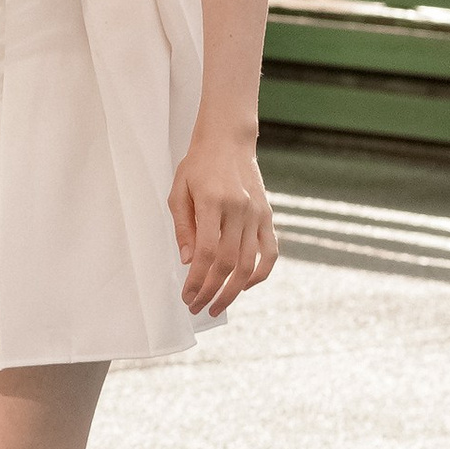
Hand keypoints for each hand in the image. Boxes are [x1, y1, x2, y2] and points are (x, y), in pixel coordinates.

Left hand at [168, 132, 275, 320]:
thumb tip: (188, 262)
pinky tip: (245, 285)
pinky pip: (270, 251)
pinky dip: (260, 273)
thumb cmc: (199, 165)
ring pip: (249, 262)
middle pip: (228, 262)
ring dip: (233, 289)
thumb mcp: (179, 192)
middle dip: (212, 291)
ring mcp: (257, 214)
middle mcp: (239, 210)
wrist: (228, 142)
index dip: (197, 280)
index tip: (188, 296)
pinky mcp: (267, 216)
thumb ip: (183, 228)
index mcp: (213, 202)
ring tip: (218, 305)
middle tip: (198, 307)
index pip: (206, 252)